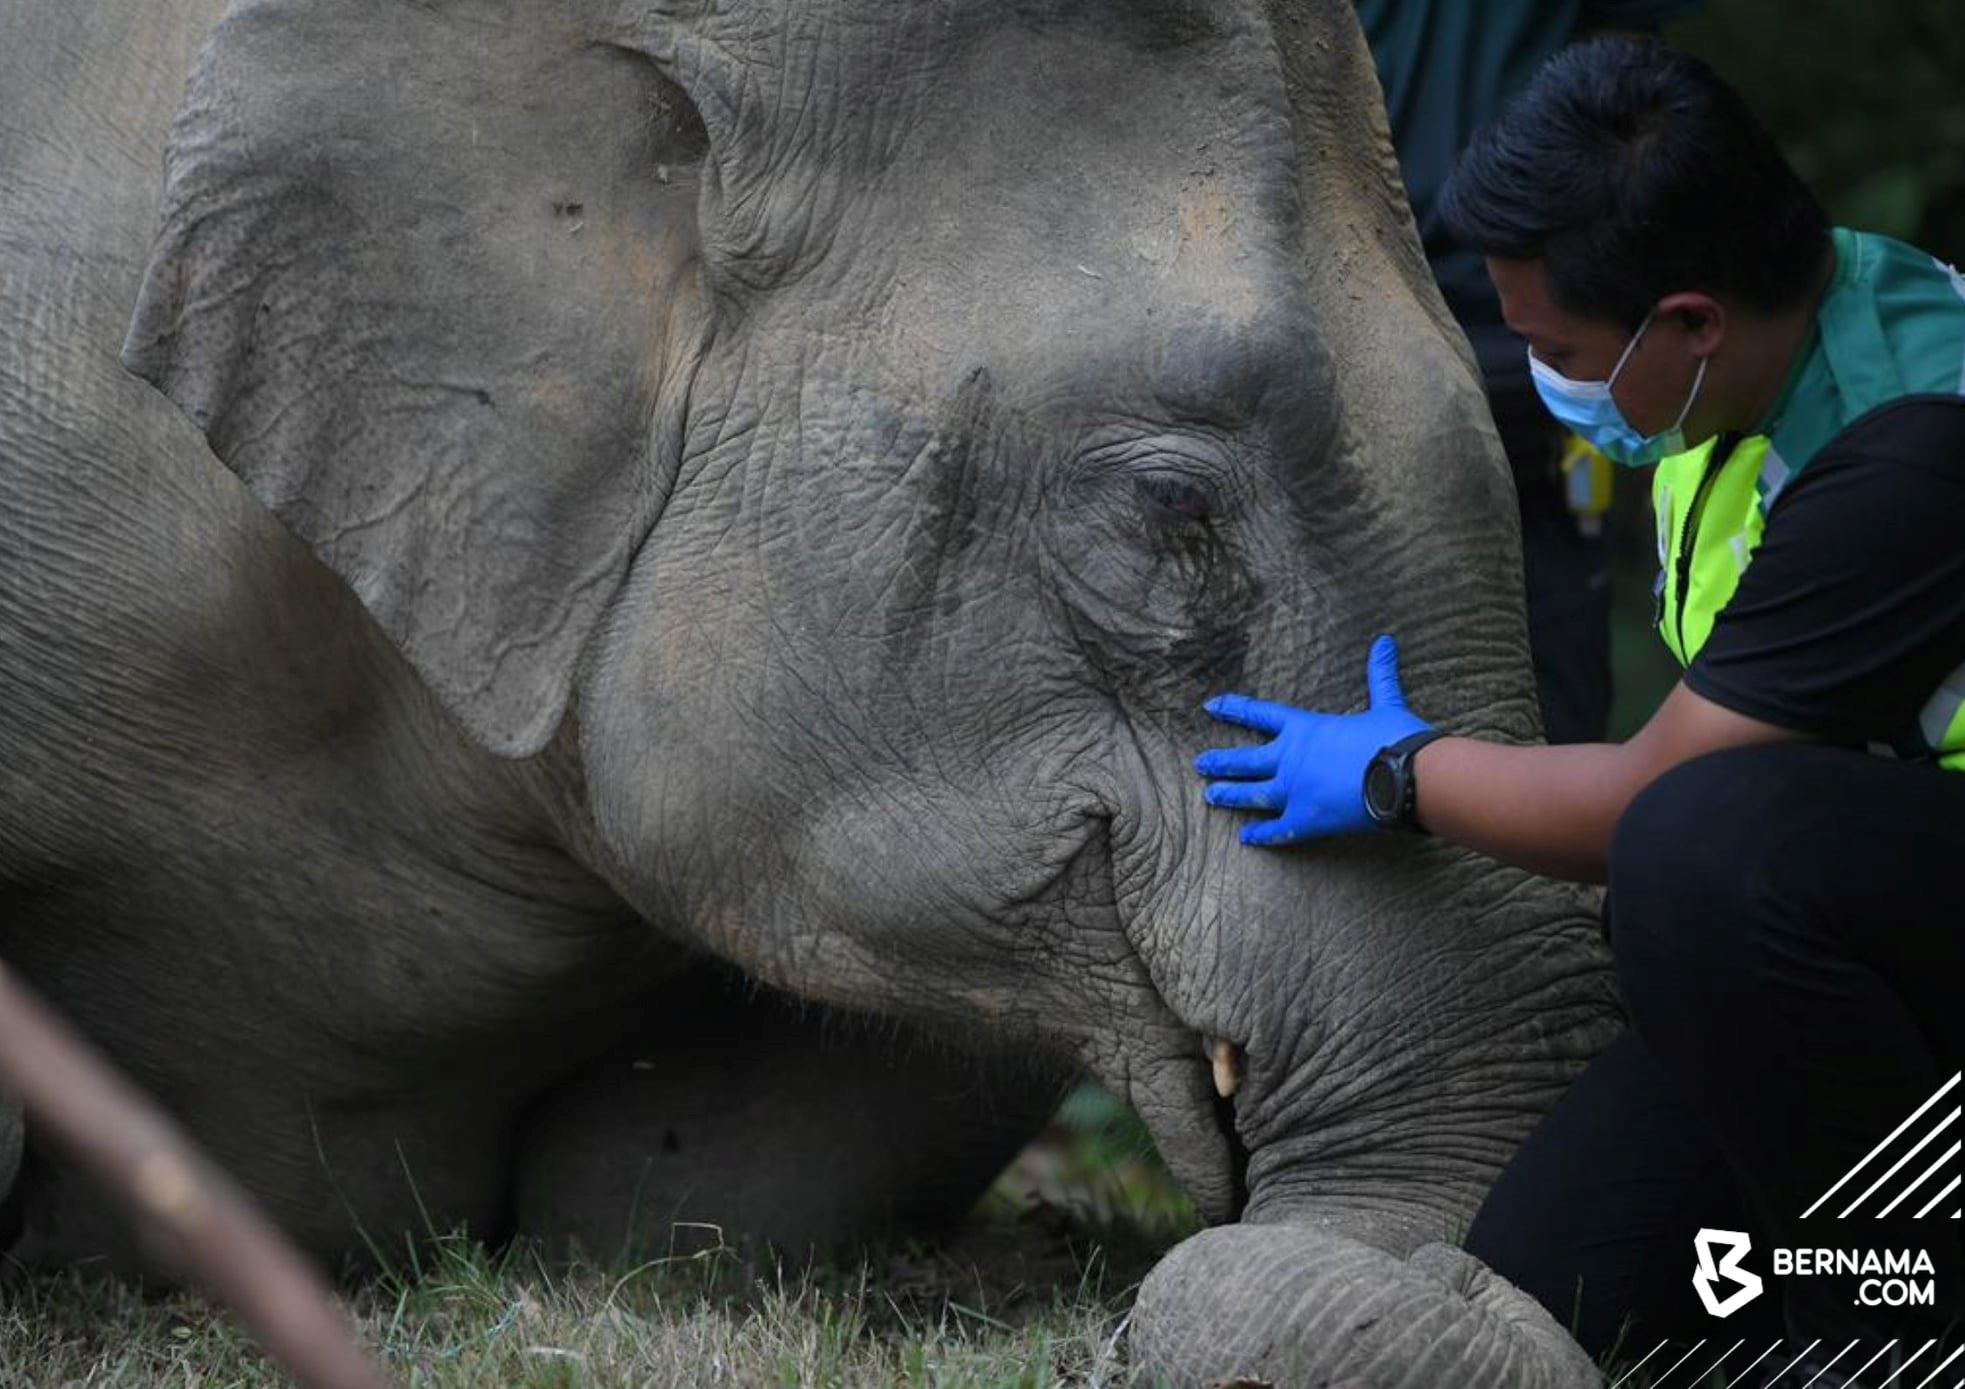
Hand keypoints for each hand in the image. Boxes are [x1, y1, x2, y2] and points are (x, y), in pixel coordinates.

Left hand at [1196, 635, 1430, 844]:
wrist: (1408, 777)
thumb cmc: (1396, 739)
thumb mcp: (1386, 703)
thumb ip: (1379, 674)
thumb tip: (1385, 642)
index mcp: (1305, 729)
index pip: (1260, 714)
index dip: (1234, 709)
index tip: (1210, 707)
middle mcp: (1292, 759)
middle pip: (1246, 760)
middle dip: (1221, 761)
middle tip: (1199, 764)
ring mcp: (1296, 792)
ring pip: (1252, 794)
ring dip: (1230, 795)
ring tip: (1209, 796)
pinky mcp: (1308, 820)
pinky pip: (1278, 829)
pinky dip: (1262, 834)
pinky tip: (1247, 838)